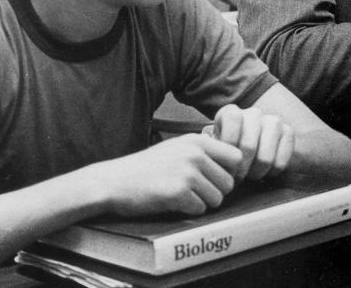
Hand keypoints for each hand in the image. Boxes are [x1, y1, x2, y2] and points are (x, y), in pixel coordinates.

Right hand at [91, 134, 241, 216]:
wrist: (113, 181)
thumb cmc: (147, 167)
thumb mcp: (178, 147)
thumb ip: (204, 151)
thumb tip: (237, 164)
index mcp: (198, 140)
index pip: (237, 157)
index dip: (230, 172)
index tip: (215, 178)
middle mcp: (195, 153)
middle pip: (230, 182)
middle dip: (216, 191)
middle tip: (194, 191)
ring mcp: (187, 172)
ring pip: (218, 198)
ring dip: (203, 202)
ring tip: (182, 196)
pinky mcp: (178, 192)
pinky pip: (200, 209)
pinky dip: (189, 210)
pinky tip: (173, 202)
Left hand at [208, 105, 294, 181]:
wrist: (255, 151)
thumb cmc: (229, 153)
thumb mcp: (216, 150)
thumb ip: (214, 153)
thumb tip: (213, 161)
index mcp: (231, 112)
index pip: (232, 122)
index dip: (229, 148)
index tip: (226, 166)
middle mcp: (253, 113)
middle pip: (248, 146)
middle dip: (241, 170)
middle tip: (237, 179)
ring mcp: (273, 121)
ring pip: (265, 158)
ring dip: (256, 173)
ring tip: (251, 175)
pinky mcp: (288, 132)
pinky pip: (280, 162)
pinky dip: (271, 173)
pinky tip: (265, 171)